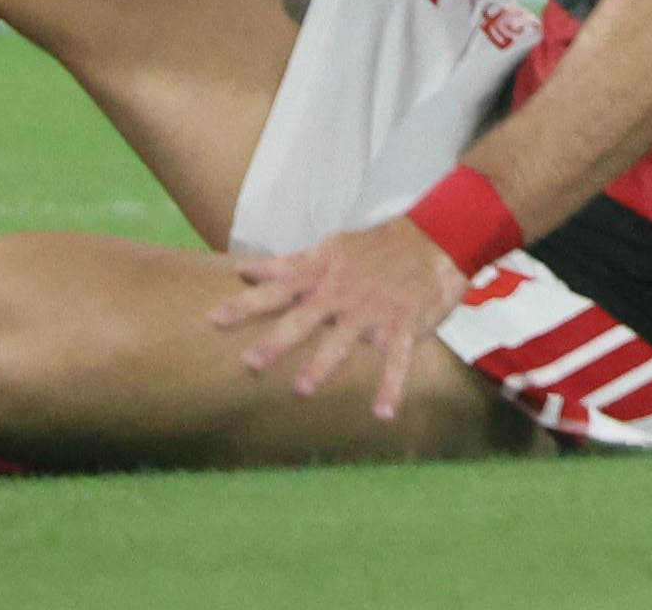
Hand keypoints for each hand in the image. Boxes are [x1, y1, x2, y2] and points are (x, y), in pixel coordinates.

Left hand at [211, 219, 467, 419]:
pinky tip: (382, 415)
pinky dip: (391, 386)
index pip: (277, 289)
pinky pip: (397, 359)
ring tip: (302, 389)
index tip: (213, 319)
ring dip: (324, 363)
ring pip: (345, 339)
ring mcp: (374, 309)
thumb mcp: (330, 249)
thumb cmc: (377, 247)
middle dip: (278, 340)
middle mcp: (343, 292)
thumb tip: (245, 270)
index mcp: (323, 274)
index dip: (246, 304)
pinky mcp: (404, 325)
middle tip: (250, 362)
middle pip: (305, 318)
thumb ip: (287, 265)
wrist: (438, 236)